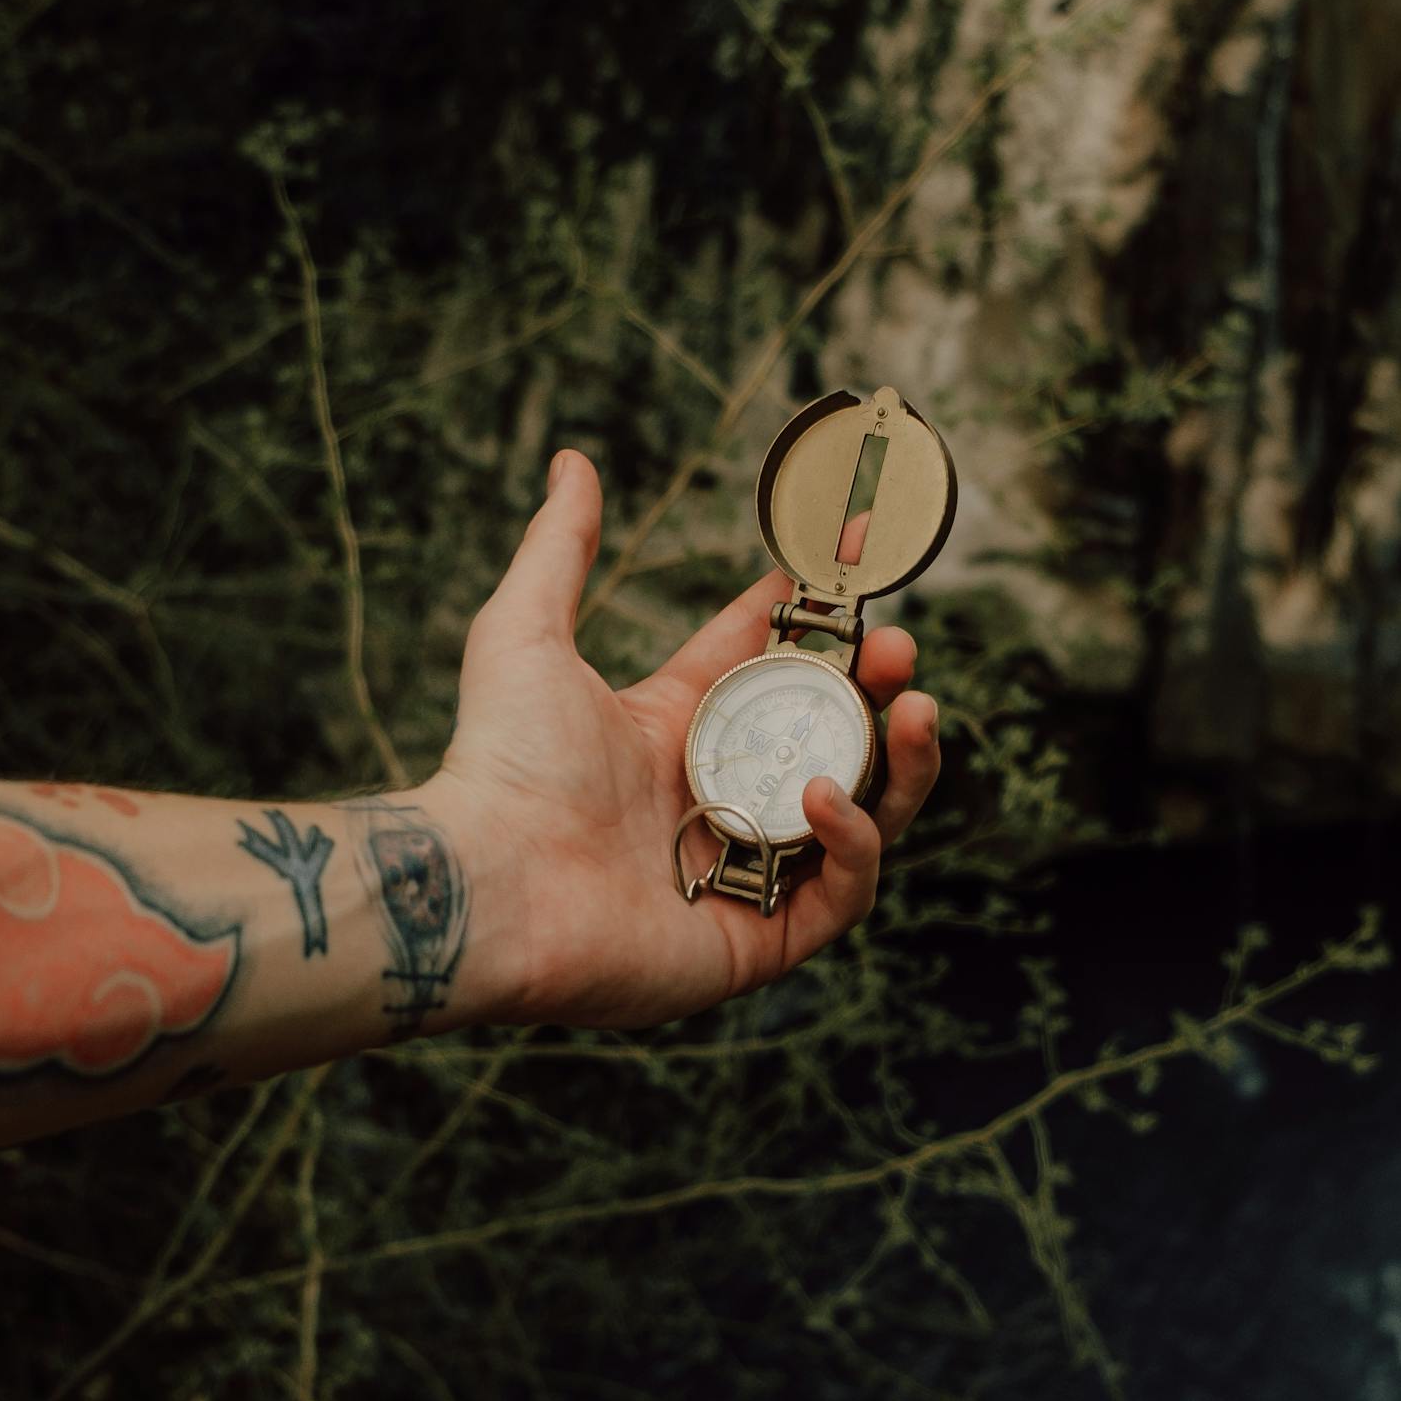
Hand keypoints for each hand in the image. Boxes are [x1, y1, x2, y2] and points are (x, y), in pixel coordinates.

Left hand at [428, 450, 941, 1027]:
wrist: (486, 887)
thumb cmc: (500, 764)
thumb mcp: (526, 632)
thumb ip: (560, 547)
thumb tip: (570, 461)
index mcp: (672, 735)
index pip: (765, 673)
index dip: (813, 627)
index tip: (852, 576)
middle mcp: (715, 802)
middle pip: (832, 744)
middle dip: (877, 693)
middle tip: (901, 650)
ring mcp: (744, 873)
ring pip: (860, 818)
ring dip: (898, 764)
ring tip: (914, 708)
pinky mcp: (759, 939)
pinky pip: (841, 892)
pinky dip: (853, 841)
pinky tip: (825, 795)